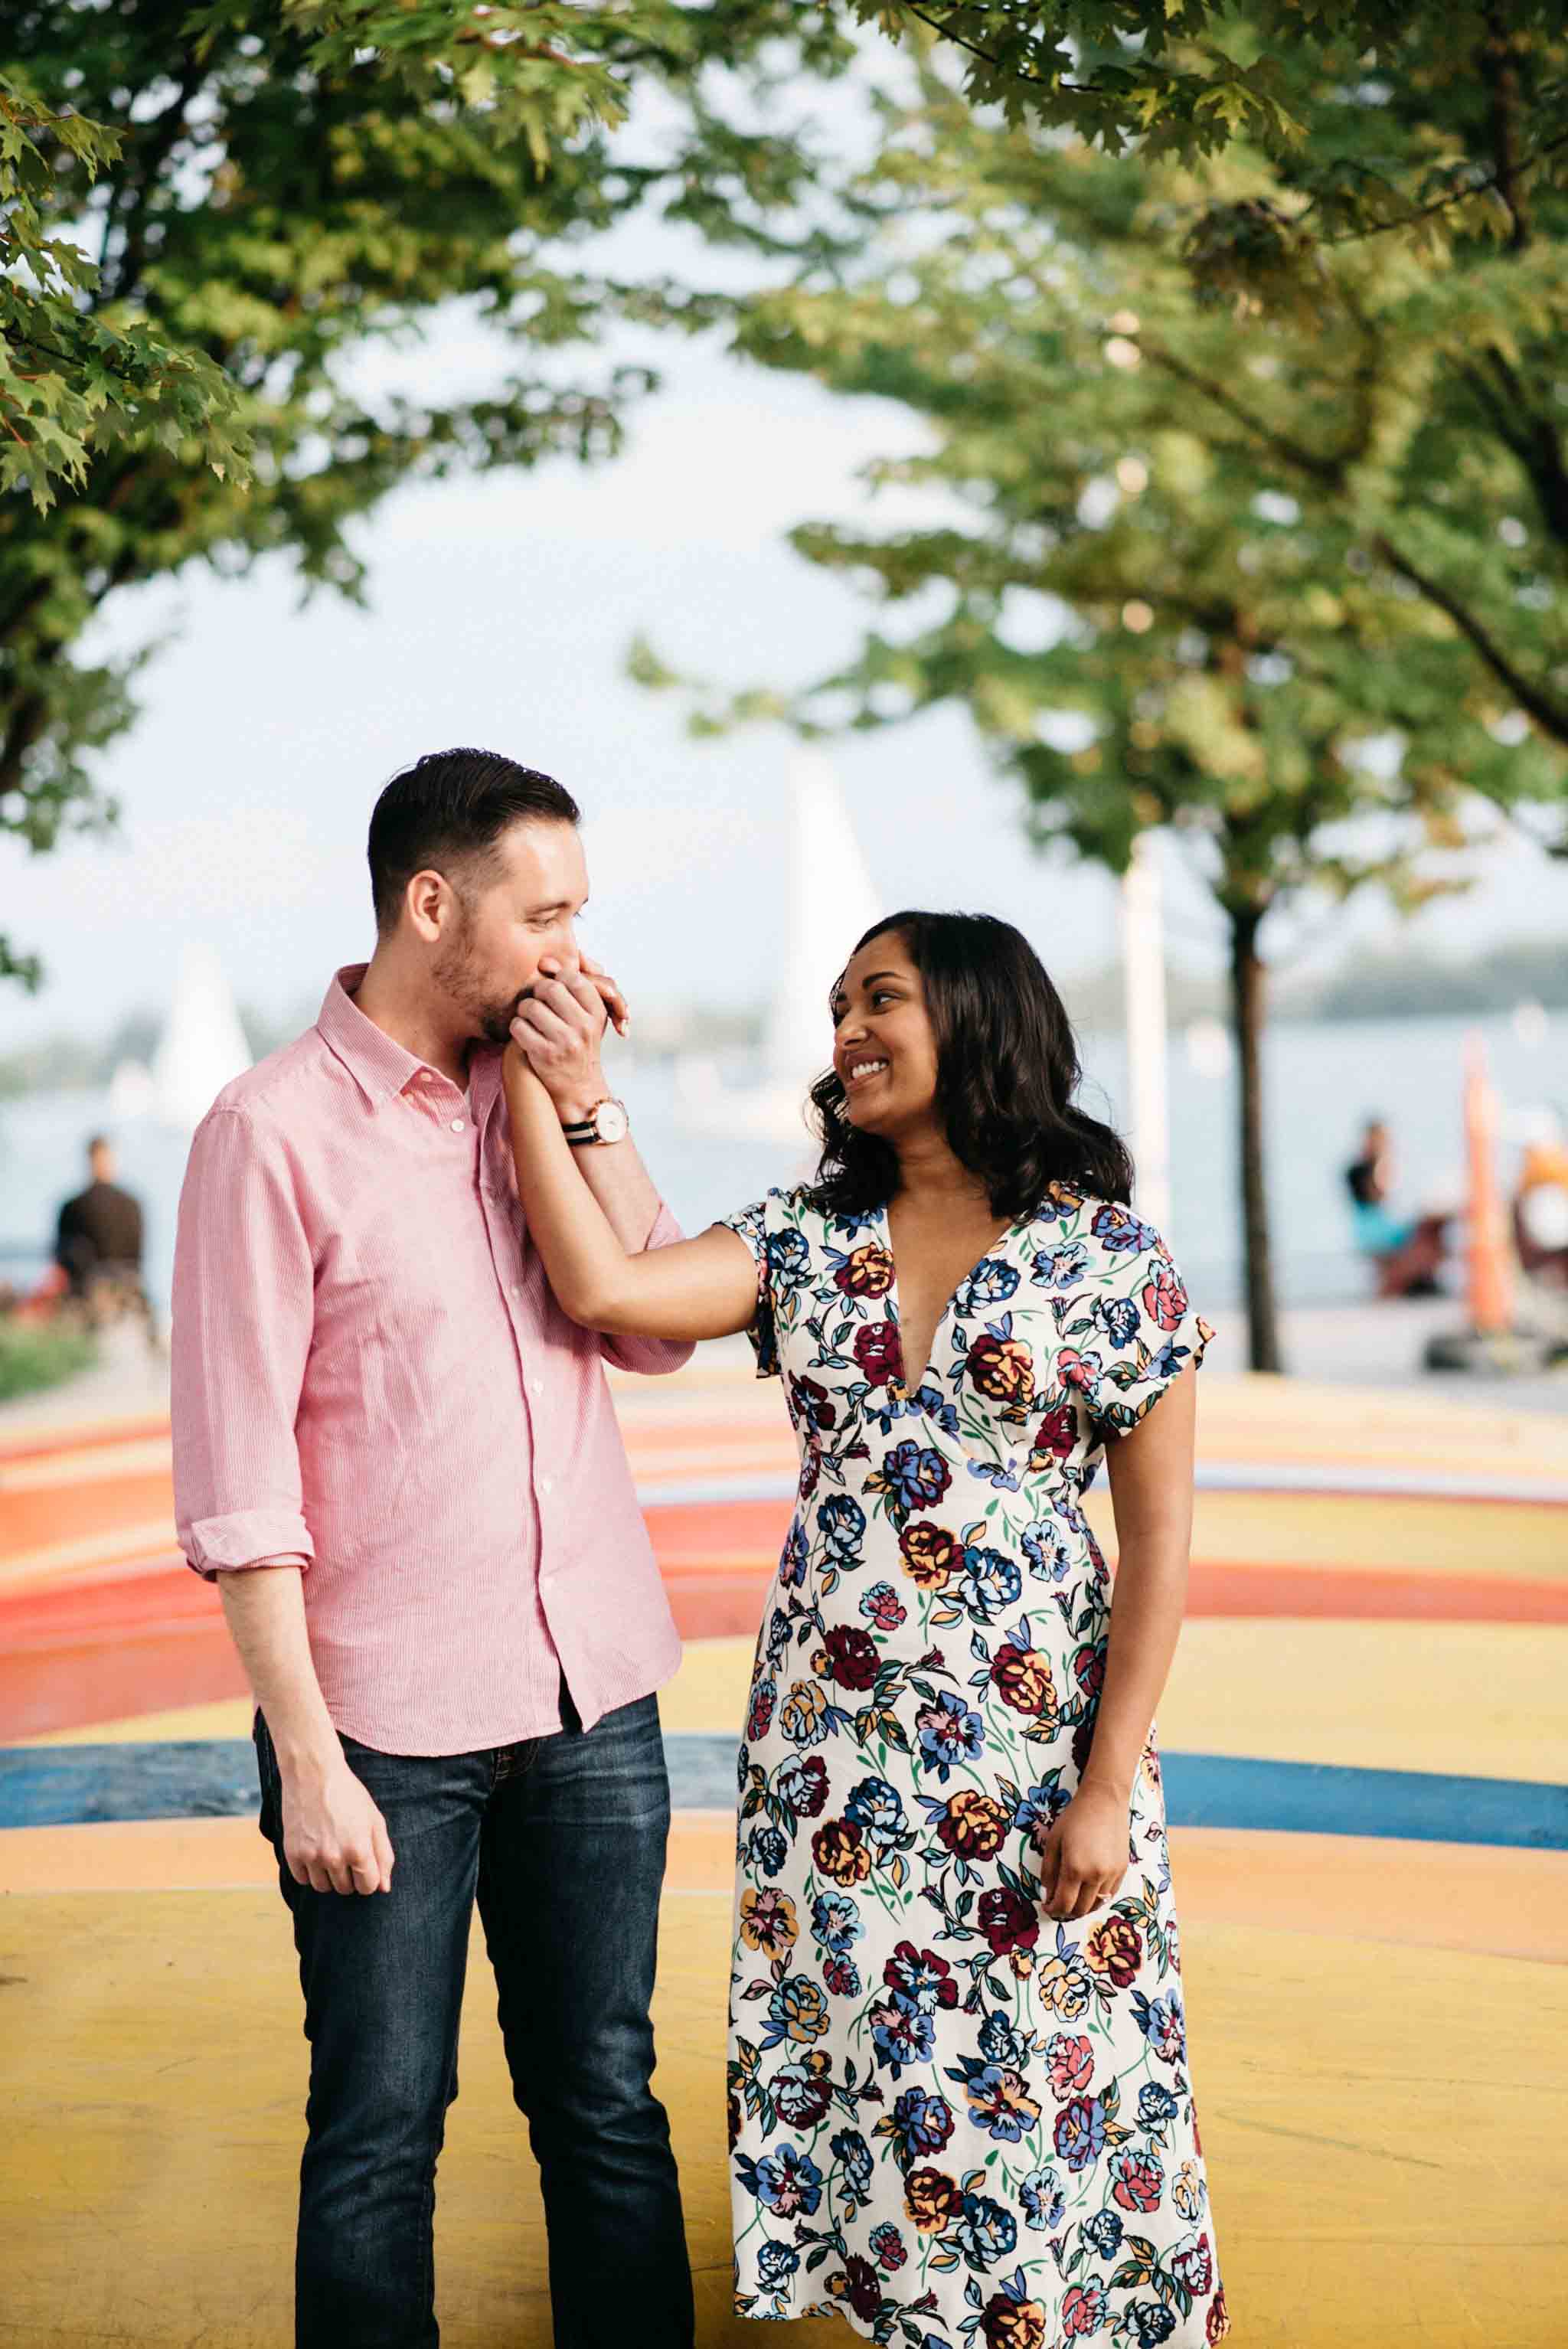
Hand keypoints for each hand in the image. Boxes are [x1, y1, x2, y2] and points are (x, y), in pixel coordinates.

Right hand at [279, 1753, 394, 1895]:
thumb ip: (383, 1855)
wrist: (313, 1773)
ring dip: (328, 1876)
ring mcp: (311, 1856)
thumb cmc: (348, 1795)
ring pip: (322, 1887)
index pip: (367, 1887)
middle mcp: (334, 1857)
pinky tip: (314, 1850)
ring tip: (330, 1851)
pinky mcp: (292, 1853)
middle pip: (345, 1889)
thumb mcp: (374, 1820)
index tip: (364, 1863)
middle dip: (349, 1876)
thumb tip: (384, 1887)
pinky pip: (302, 1880)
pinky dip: (309, 1871)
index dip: (368, 1878)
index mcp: (359, 1849)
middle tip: (345, 1851)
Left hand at [509, 953, 627, 1120]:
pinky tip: (525, 1036)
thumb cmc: (580, 1046)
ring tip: (531, 1022)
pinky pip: (519, 1027)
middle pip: (548, 988)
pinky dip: (517, 1029)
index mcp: (596, 1012)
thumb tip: (545, 961)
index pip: (572, 978)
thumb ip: (571, 988)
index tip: (552, 992)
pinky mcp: (544, 1054)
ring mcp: (564, 1041)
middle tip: (539, 1006)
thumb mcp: (586, 1017)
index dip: (557, 979)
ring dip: (525, 1013)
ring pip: (530, 1006)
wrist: (579, 1089)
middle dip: (538, 994)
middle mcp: (583, 1025)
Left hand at [1035, 1782, 1128, 1921]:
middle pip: (1080, 1909)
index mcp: (1075, 1868)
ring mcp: (1112, 1874)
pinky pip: (1109, 1895)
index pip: (1063, 1904)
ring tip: (1072, 1899)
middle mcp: (1096, 1875)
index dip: (1053, 1910)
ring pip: (1096, 1905)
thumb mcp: (1053, 1842)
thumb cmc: (1074, 1818)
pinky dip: (1097, 1898)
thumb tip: (1047, 1894)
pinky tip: (1087, 1891)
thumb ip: (1048, 1871)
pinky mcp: (1122, 1871)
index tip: (1046, 1907)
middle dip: (1066, 1912)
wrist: (1105, 1802)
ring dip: (1082, 1908)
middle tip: (1057, 1905)